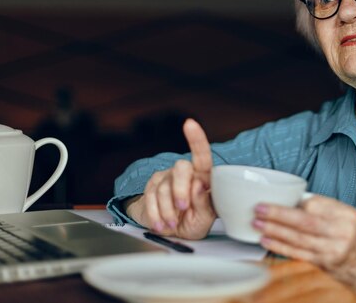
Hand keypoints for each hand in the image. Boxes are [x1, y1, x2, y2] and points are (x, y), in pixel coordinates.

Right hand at [125, 118, 215, 239]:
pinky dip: (156, 215)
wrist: (171, 231)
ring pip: (164, 188)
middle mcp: (185, 173)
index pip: (202, 156)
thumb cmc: (193, 221)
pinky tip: (161, 224)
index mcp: (203, 177)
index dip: (196, 139)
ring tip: (173, 224)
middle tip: (183, 208)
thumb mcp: (204, 219)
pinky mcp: (151, 186)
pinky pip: (150, 198)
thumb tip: (199, 186)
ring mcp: (167, 177)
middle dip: (181, 190)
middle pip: (181, 167)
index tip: (190, 124)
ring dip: (168, 211)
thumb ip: (205, 204)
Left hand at [252, 195, 355, 302]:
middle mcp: (342, 231)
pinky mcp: (326, 264)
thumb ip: (322, 209)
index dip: (293, 202)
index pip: (316, 204)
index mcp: (346, 214)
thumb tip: (290, 200)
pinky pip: (298, 254)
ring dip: (274, 231)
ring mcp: (334, 249)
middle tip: (258, 208)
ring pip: (299, 238)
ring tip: (256, 224)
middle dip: (278, 214)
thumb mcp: (345, 218)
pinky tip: (266, 241)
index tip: (273, 198)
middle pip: (305, 221)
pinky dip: (280, 246)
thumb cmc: (353, 238)